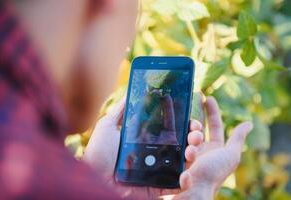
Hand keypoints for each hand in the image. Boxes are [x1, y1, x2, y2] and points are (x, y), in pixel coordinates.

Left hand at [83, 97, 203, 198]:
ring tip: (193, 145)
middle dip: (194, 136)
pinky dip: (186, 179)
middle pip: (181, 143)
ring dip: (193, 153)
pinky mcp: (158, 186)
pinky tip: (187, 169)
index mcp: (147, 139)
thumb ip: (121, 110)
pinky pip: (176, 184)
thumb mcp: (108, 126)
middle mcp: (155, 154)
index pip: (170, 128)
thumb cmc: (98, 153)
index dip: (182, 121)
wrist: (93, 179)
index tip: (190, 114)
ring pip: (183, 162)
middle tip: (197, 130)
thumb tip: (130, 92)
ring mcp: (158, 170)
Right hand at [175, 97, 252, 199]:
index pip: (214, 124)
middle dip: (197, 122)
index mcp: (216, 146)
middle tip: (196, 126)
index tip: (206, 97)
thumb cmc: (214, 173)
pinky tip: (188, 152)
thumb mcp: (230, 155)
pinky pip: (179, 143)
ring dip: (191, 137)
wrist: (195, 190)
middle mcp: (202, 148)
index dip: (212, 110)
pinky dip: (184, 145)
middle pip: (198, 126)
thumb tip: (249, 122)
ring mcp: (189, 151)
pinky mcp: (178, 155)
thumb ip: (238, 138)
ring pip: (188, 134)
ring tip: (192, 146)